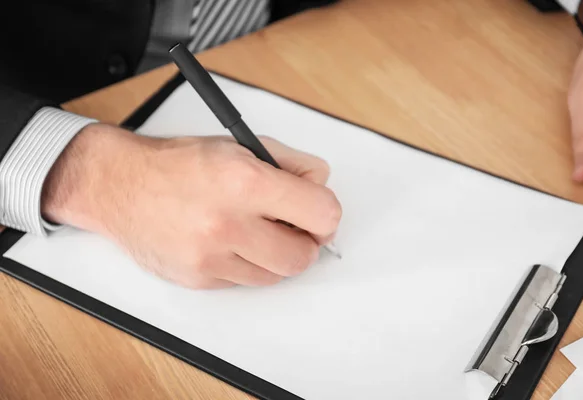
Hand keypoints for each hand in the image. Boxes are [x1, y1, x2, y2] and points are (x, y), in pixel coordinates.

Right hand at [41, 123, 341, 288]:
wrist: (121, 186)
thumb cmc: (179, 163)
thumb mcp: (241, 145)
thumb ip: (292, 163)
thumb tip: (321, 185)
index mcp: (245, 182)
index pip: (322, 214)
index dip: (325, 215)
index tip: (318, 214)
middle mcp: (228, 223)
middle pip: (302, 257)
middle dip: (305, 243)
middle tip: (293, 228)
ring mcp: (211, 257)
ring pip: (276, 275)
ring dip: (275, 256)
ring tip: (255, 230)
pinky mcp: (199, 279)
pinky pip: (245, 282)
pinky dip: (246, 264)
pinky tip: (228, 241)